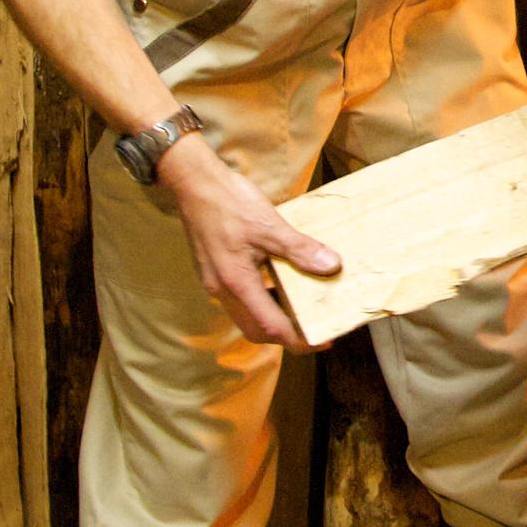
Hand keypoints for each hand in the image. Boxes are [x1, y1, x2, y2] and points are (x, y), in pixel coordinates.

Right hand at [158, 134, 339, 352]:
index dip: (297, 339)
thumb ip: (299, 249)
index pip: (270, 327)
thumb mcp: (270, 226)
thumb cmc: (230, 203)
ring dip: (273, 319)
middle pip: (256, 329)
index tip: (322, 341)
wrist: (195, 185)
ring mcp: (216, 282)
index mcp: (236, 283)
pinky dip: (262, 300)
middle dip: (286, 336)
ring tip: (302, 311)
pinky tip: (280, 286)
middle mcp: (222, 290)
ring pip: (246, 315)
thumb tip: (331, 266)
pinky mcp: (215, 272)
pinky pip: (241, 298)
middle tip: (315, 331)